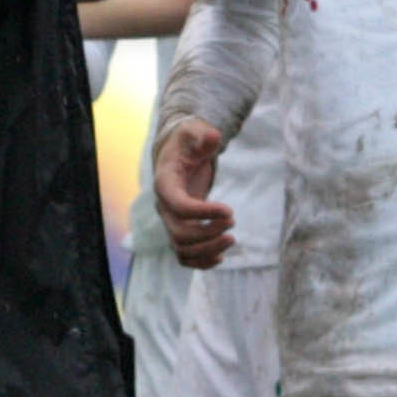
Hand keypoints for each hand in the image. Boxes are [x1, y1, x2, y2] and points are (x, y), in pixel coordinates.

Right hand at [153, 115, 232, 269]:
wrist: (179, 155)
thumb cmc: (188, 143)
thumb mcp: (194, 134)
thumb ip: (204, 136)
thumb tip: (213, 136)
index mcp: (165, 183)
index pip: (179, 206)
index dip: (204, 212)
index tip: (229, 210)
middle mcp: (163, 206)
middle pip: (180, 233)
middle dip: (208, 233)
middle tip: (233, 221)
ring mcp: (170, 221)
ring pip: (181, 249)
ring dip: (207, 250)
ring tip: (231, 238)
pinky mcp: (179, 229)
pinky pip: (183, 255)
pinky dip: (200, 262)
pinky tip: (220, 258)